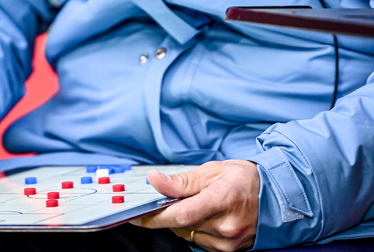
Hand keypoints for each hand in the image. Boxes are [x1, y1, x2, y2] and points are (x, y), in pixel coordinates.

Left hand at [131, 160, 259, 251]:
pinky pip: (200, 242)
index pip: (182, 214)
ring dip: (181, 221)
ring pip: (188, 235)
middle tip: (163, 199)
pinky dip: (194, 229)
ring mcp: (229, 242)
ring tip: (193, 203)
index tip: (137, 213)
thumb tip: (155, 181)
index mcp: (222, 200)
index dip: (155, 215)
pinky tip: (203, 215)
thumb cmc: (245, 179)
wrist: (276, 197)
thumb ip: (182, 180)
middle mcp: (226, 226)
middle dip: (167, 213)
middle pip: (182, 225)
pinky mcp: (230, 251)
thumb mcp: (213, 170)